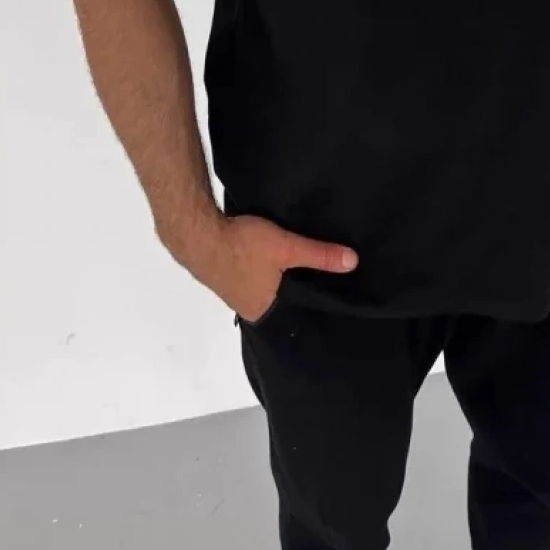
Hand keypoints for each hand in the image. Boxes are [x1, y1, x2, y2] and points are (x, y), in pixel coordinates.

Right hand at [163, 209, 358, 322]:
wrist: (196, 231)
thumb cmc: (242, 246)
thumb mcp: (286, 248)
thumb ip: (319, 255)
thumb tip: (354, 262)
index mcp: (262, 311)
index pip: (294, 318)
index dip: (310, 309)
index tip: (331, 303)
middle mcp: (246, 308)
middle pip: (279, 304)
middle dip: (296, 293)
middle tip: (323, 283)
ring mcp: (231, 292)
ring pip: (265, 289)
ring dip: (278, 281)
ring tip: (301, 271)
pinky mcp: (222, 274)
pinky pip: (251, 277)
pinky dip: (263, 272)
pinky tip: (270, 261)